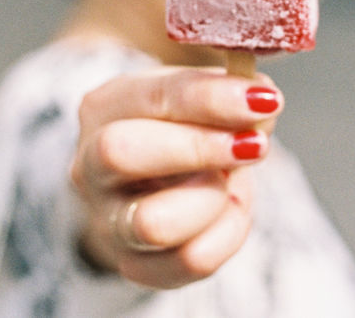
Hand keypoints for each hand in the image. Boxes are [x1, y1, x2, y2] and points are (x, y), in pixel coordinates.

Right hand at [70, 67, 282, 288]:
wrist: (160, 183)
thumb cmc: (183, 128)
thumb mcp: (201, 95)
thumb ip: (231, 89)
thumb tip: (261, 100)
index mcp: (104, 108)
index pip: (150, 98)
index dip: (210, 99)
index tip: (262, 99)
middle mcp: (92, 166)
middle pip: (122, 155)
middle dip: (199, 147)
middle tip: (254, 144)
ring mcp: (108, 222)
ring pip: (154, 223)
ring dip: (212, 198)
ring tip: (230, 180)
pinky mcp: (136, 265)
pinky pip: (191, 260)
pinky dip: (228, 232)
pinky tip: (231, 208)